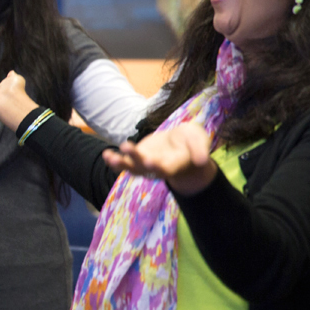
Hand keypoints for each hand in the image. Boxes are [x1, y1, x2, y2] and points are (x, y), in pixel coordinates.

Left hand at [102, 123, 217, 194]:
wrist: (180, 145)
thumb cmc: (190, 143)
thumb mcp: (199, 140)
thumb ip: (200, 149)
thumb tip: (202, 160)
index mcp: (174, 164)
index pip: (166, 168)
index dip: (158, 166)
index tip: (151, 162)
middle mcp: (158, 167)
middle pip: (146, 167)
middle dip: (136, 159)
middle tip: (127, 147)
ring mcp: (145, 164)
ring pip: (132, 167)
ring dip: (120, 163)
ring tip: (110, 156)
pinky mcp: (136, 158)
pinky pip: (124, 162)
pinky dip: (115, 161)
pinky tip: (107, 154)